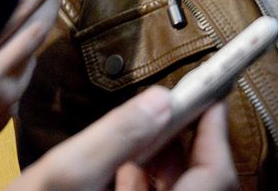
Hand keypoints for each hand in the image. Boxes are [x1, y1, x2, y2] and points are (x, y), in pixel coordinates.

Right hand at [8, 87, 236, 190]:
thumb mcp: (61, 176)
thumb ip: (112, 137)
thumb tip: (159, 100)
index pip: (216, 175)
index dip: (215, 132)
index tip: (212, 96)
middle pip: (199, 183)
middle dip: (188, 143)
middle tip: (175, 106)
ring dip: (166, 163)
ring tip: (148, 130)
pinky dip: (144, 183)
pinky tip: (122, 167)